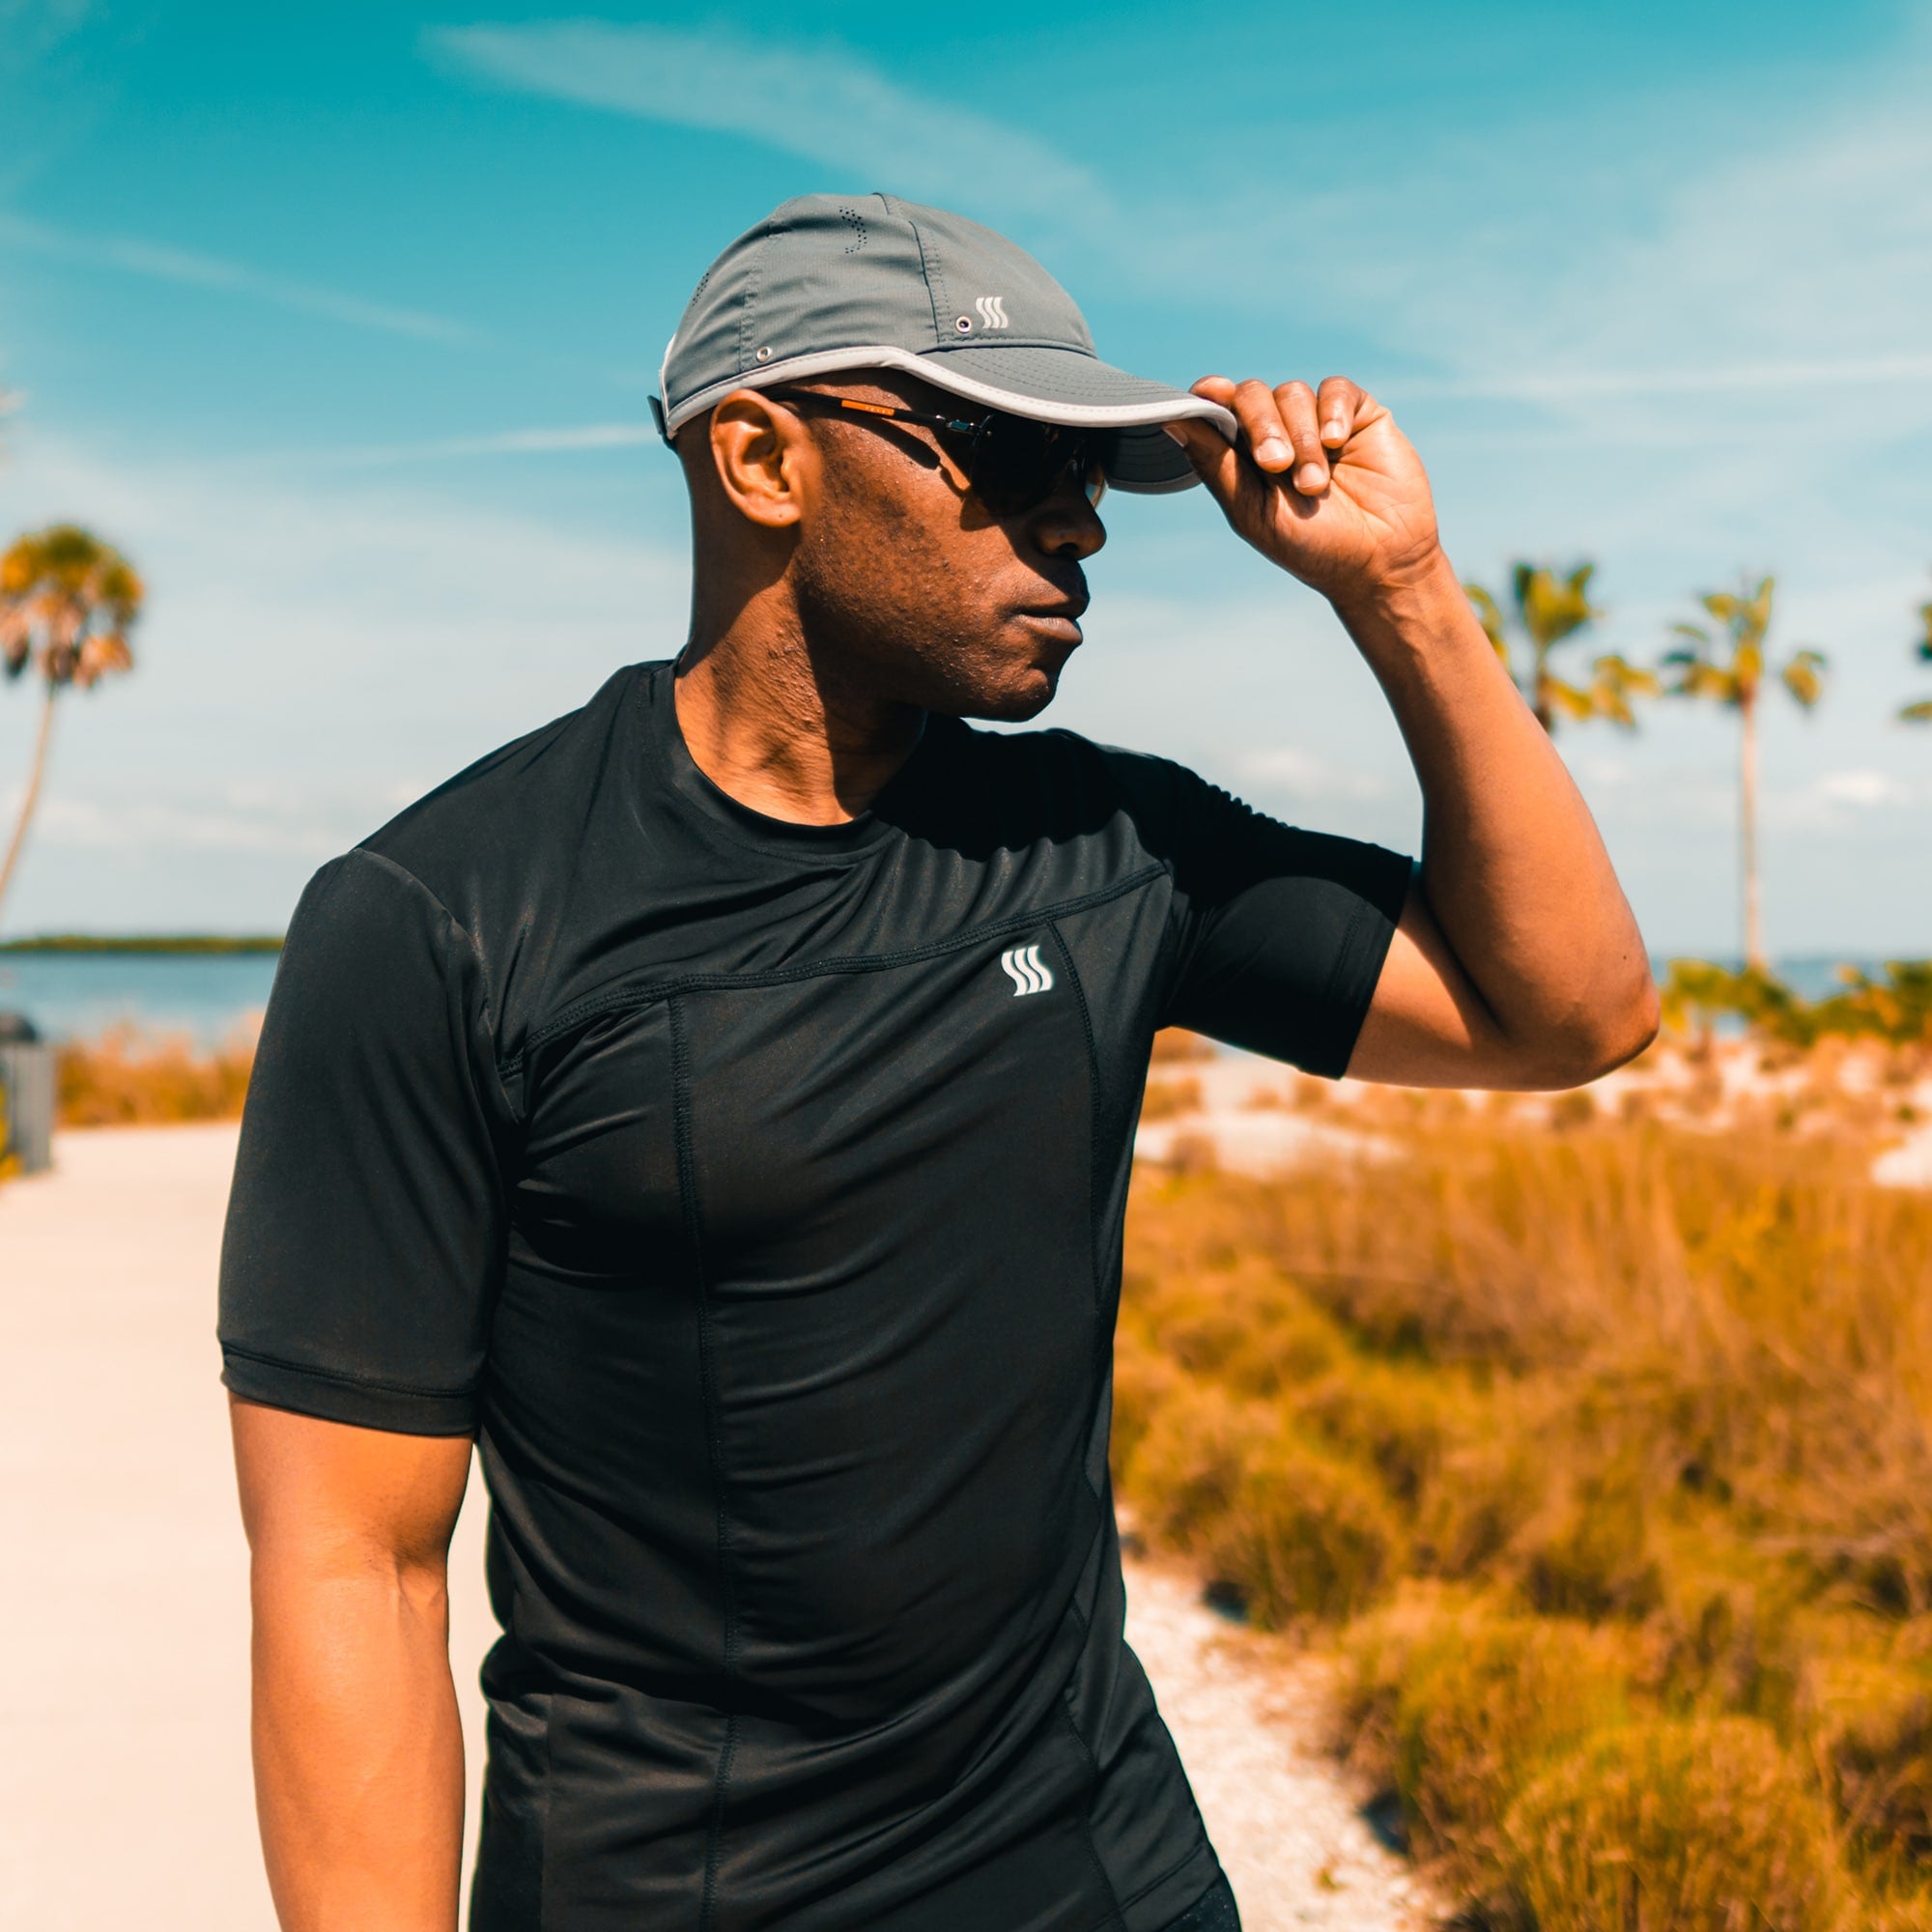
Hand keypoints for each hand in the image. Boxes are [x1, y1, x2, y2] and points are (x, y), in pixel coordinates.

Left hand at [1166, 376, 1441, 606]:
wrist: (1377, 562)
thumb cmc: (1310, 547)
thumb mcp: (1253, 511)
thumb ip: (1215, 464)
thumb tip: (1172, 421)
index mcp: (1244, 455)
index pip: (1219, 410)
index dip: (1210, 397)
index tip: (1208, 394)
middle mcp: (1278, 432)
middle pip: (1252, 395)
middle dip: (1261, 425)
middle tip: (1275, 465)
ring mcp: (1317, 421)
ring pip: (1293, 393)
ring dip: (1302, 438)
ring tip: (1313, 484)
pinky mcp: (1357, 414)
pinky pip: (1336, 390)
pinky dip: (1332, 412)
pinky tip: (1336, 443)